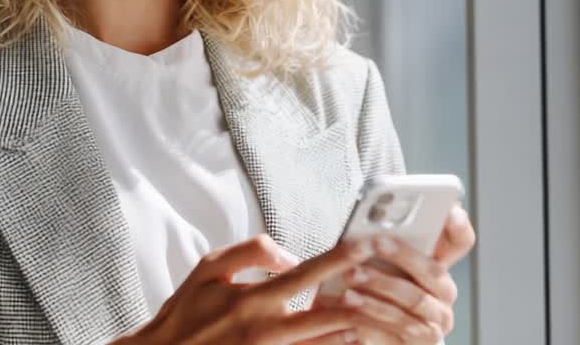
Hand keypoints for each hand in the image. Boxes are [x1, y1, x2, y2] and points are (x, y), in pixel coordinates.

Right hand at [120, 233, 381, 344]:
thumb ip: (252, 251)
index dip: (342, 258)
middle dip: (366, 298)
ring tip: (390, 314)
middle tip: (394, 284)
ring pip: (330, 344)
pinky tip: (357, 338)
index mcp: (253, 299)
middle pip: (331, 315)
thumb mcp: (210, 268)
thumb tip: (291, 256)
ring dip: (361, 330)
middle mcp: (267, 331)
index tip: (370, 244)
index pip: (307, 274)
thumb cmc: (186, 313)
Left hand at [311, 205, 475, 343]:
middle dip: (402, 254)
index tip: (450, 210)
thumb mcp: (378, 266)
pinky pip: (400, 326)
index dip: (459, 226)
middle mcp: (444, 291)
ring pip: (414, 298)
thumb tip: (365, 224)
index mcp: (437, 265)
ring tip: (351, 276)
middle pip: (433, 269)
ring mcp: (438, 319)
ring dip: (380, 285)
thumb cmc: (372, 293)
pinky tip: (352, 305)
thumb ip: (380, 245)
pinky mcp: (425, 341)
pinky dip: (373, 315)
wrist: (370, 335)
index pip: (459, 241)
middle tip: (374, 242)